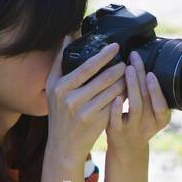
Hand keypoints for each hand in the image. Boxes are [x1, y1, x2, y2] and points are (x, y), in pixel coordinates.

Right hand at [44, 34, 126, 161]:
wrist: (64, 145)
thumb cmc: (59, 113)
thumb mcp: (52, 88)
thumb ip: (59, 62)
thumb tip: (68, 35)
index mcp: (60, 87)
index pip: (87, 67)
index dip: (103, 55)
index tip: (116, 46)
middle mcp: (71, 99)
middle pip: (104, 78)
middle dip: (119, 68)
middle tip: (128, 61)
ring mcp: (85, 112)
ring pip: (113, 90)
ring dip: (125, 80)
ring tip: (130, 74)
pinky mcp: (98, 122)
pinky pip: (116, 103)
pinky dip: (123, 95)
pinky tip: (128, 89)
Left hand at [106, 50, 168, 155]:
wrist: (126, 149)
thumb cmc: (138, 123)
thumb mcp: (150, 113)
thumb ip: (149, 94)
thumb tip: (143, 62)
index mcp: (161, 119)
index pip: (162, 104)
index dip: (157, 90)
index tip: (151, 73)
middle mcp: (149, 125)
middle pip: (148, 99)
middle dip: (142, 77)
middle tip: (135, 58)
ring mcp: (133, 129)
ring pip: (135, 107)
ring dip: (132, 86)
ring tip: (128, 69)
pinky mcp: (116, 132)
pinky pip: (117, 119)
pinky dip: (117, 107)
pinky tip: (115, 94)